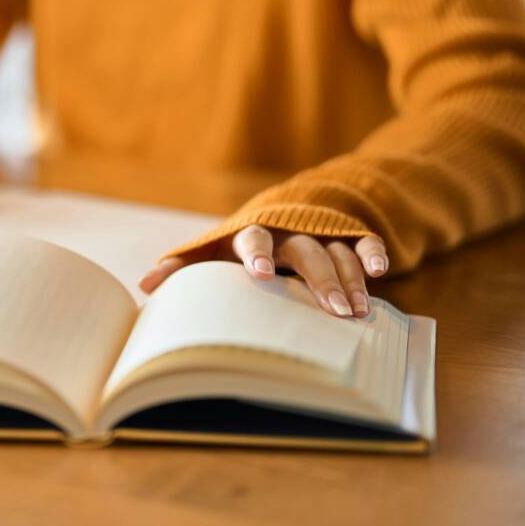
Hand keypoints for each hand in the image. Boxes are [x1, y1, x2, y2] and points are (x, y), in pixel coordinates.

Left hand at [139, 225, 388, 317]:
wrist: (278, 213)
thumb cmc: (235, 247)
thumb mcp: (209, 254)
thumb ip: (181, 268)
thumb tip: (144, 284)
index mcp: (249, 234)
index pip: (252, 239)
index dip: (257, 254)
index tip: (261, 274)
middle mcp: (286, 231)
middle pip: (304, 251)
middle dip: (320, 280)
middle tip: (334, 312)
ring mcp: (317, 232)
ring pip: (336, 252)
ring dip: (348, 279)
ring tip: (358, 312)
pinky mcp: (343, 235)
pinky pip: (360, 240)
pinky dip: (371, 251)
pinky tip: (380, 271)